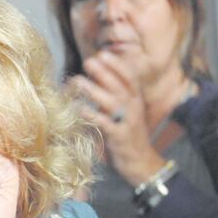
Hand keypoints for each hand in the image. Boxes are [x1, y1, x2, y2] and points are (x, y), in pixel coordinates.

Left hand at [67, 51, 164, 185]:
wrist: (141, 164)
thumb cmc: (128, 136)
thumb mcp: (125, 113)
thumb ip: (114, 97)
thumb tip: (96, 80)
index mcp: (136, 100)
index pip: (130, 77)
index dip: (117, 64)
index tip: (103, 54)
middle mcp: (133, 108)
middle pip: (119, 85)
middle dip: (104, 71)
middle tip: (88, 61)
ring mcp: (127, 122)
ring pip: (112, 101)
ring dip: (93, 90)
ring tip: (77, 81)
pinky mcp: (118, 137)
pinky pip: (103, 123)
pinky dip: (90, 114)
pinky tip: (77, 108)